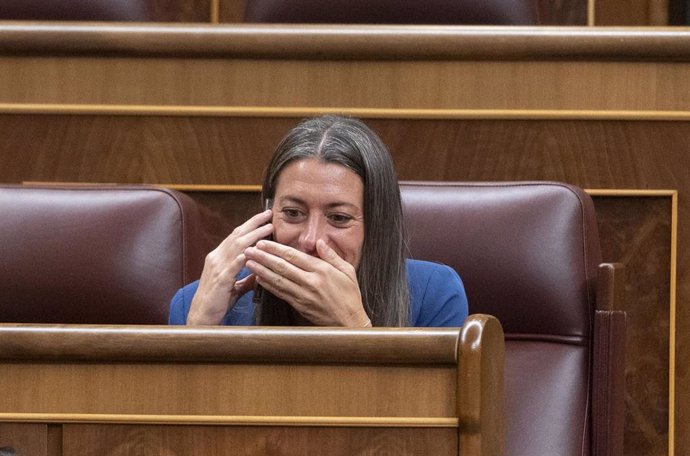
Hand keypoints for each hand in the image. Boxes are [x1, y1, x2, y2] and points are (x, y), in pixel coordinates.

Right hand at [187, 209, 272, 324]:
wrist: (202, 316)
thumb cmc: (218, 300)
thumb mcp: (234, 285)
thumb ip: (247, 277)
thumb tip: (260, 272)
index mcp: (219, 257)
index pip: (235, 236)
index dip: (250, 225)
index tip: (264, 218)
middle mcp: (216, 258)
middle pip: (236, 236)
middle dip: (253, 224)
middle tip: (268, 215)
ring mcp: (217, 268)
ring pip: (236, 247)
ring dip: (253, 236)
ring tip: (268, 229)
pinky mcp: (220, 281)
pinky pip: (231, 267)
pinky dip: (241, 258)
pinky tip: (251, 252)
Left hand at [244, 239, 371, 326]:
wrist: (349, 322)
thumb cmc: (350, 295)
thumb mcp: (347, 271)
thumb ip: (331, 255)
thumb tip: (319, 242)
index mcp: (321, 270)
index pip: (294, 256)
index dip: (276, 249)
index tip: (263, 242)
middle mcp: (310, 282)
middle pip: (282, 267)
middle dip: (263, 257)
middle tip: (249, 250)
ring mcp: (303, 295)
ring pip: (278, 280)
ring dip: (261, 271)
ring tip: (248, 262)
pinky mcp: (299, 305)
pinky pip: (281, 293)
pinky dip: (268, 286)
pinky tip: (258, 279)